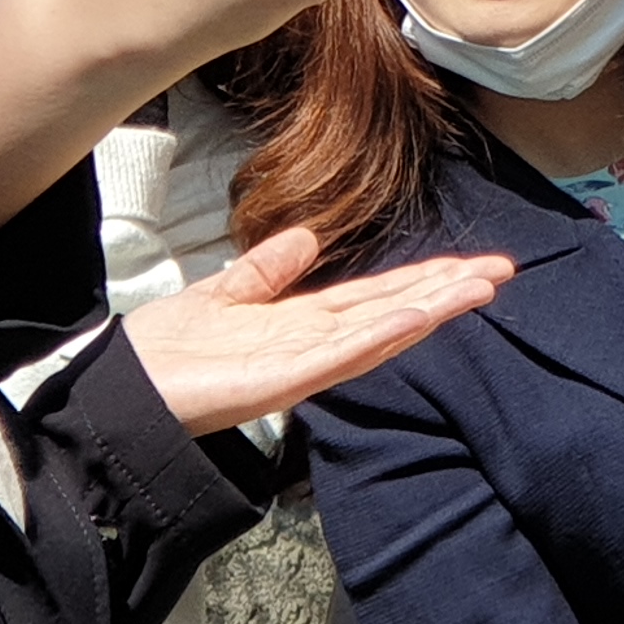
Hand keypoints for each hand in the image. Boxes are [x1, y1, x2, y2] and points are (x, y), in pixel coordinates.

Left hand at [123, 225, 510, 428]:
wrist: (124, 387)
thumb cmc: (167, 350)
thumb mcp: (224, 294)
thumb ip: (267, 270)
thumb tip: (308, 236)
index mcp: (300, 325)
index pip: (374, 298)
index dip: (422, 278)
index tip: (469, 264)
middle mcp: (311, 346)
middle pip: (390, 312)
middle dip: (444, 292)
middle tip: (500, 272)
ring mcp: (300, 366)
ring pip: (379, 333)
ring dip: (429, 310)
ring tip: (477, 288)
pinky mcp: (279, 383)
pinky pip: (338, 357)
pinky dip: (379, 335)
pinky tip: (414, 316)